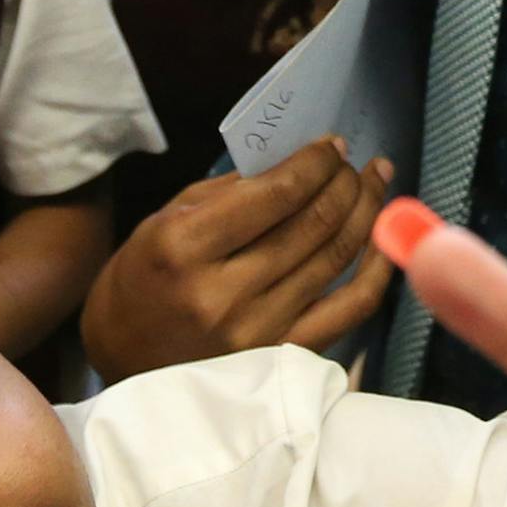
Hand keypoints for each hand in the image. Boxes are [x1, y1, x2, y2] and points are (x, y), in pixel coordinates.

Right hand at [81, 136, 395, 381]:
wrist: (124, 361)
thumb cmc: (143, 279)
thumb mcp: (166, 220)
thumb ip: (231, 192)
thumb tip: (297, 163)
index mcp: (185, 247)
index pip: (276, 194)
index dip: (315, 162)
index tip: (333, 144)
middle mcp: (223, 293)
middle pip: (313, 223)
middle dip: (345, 181)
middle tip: (357, 161)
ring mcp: (258, 331)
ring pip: (336, 257)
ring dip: (365, 211)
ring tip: (374, 182)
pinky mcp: (283, 356)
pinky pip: (350, 308)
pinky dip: (374, 268)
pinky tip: (381, 237)